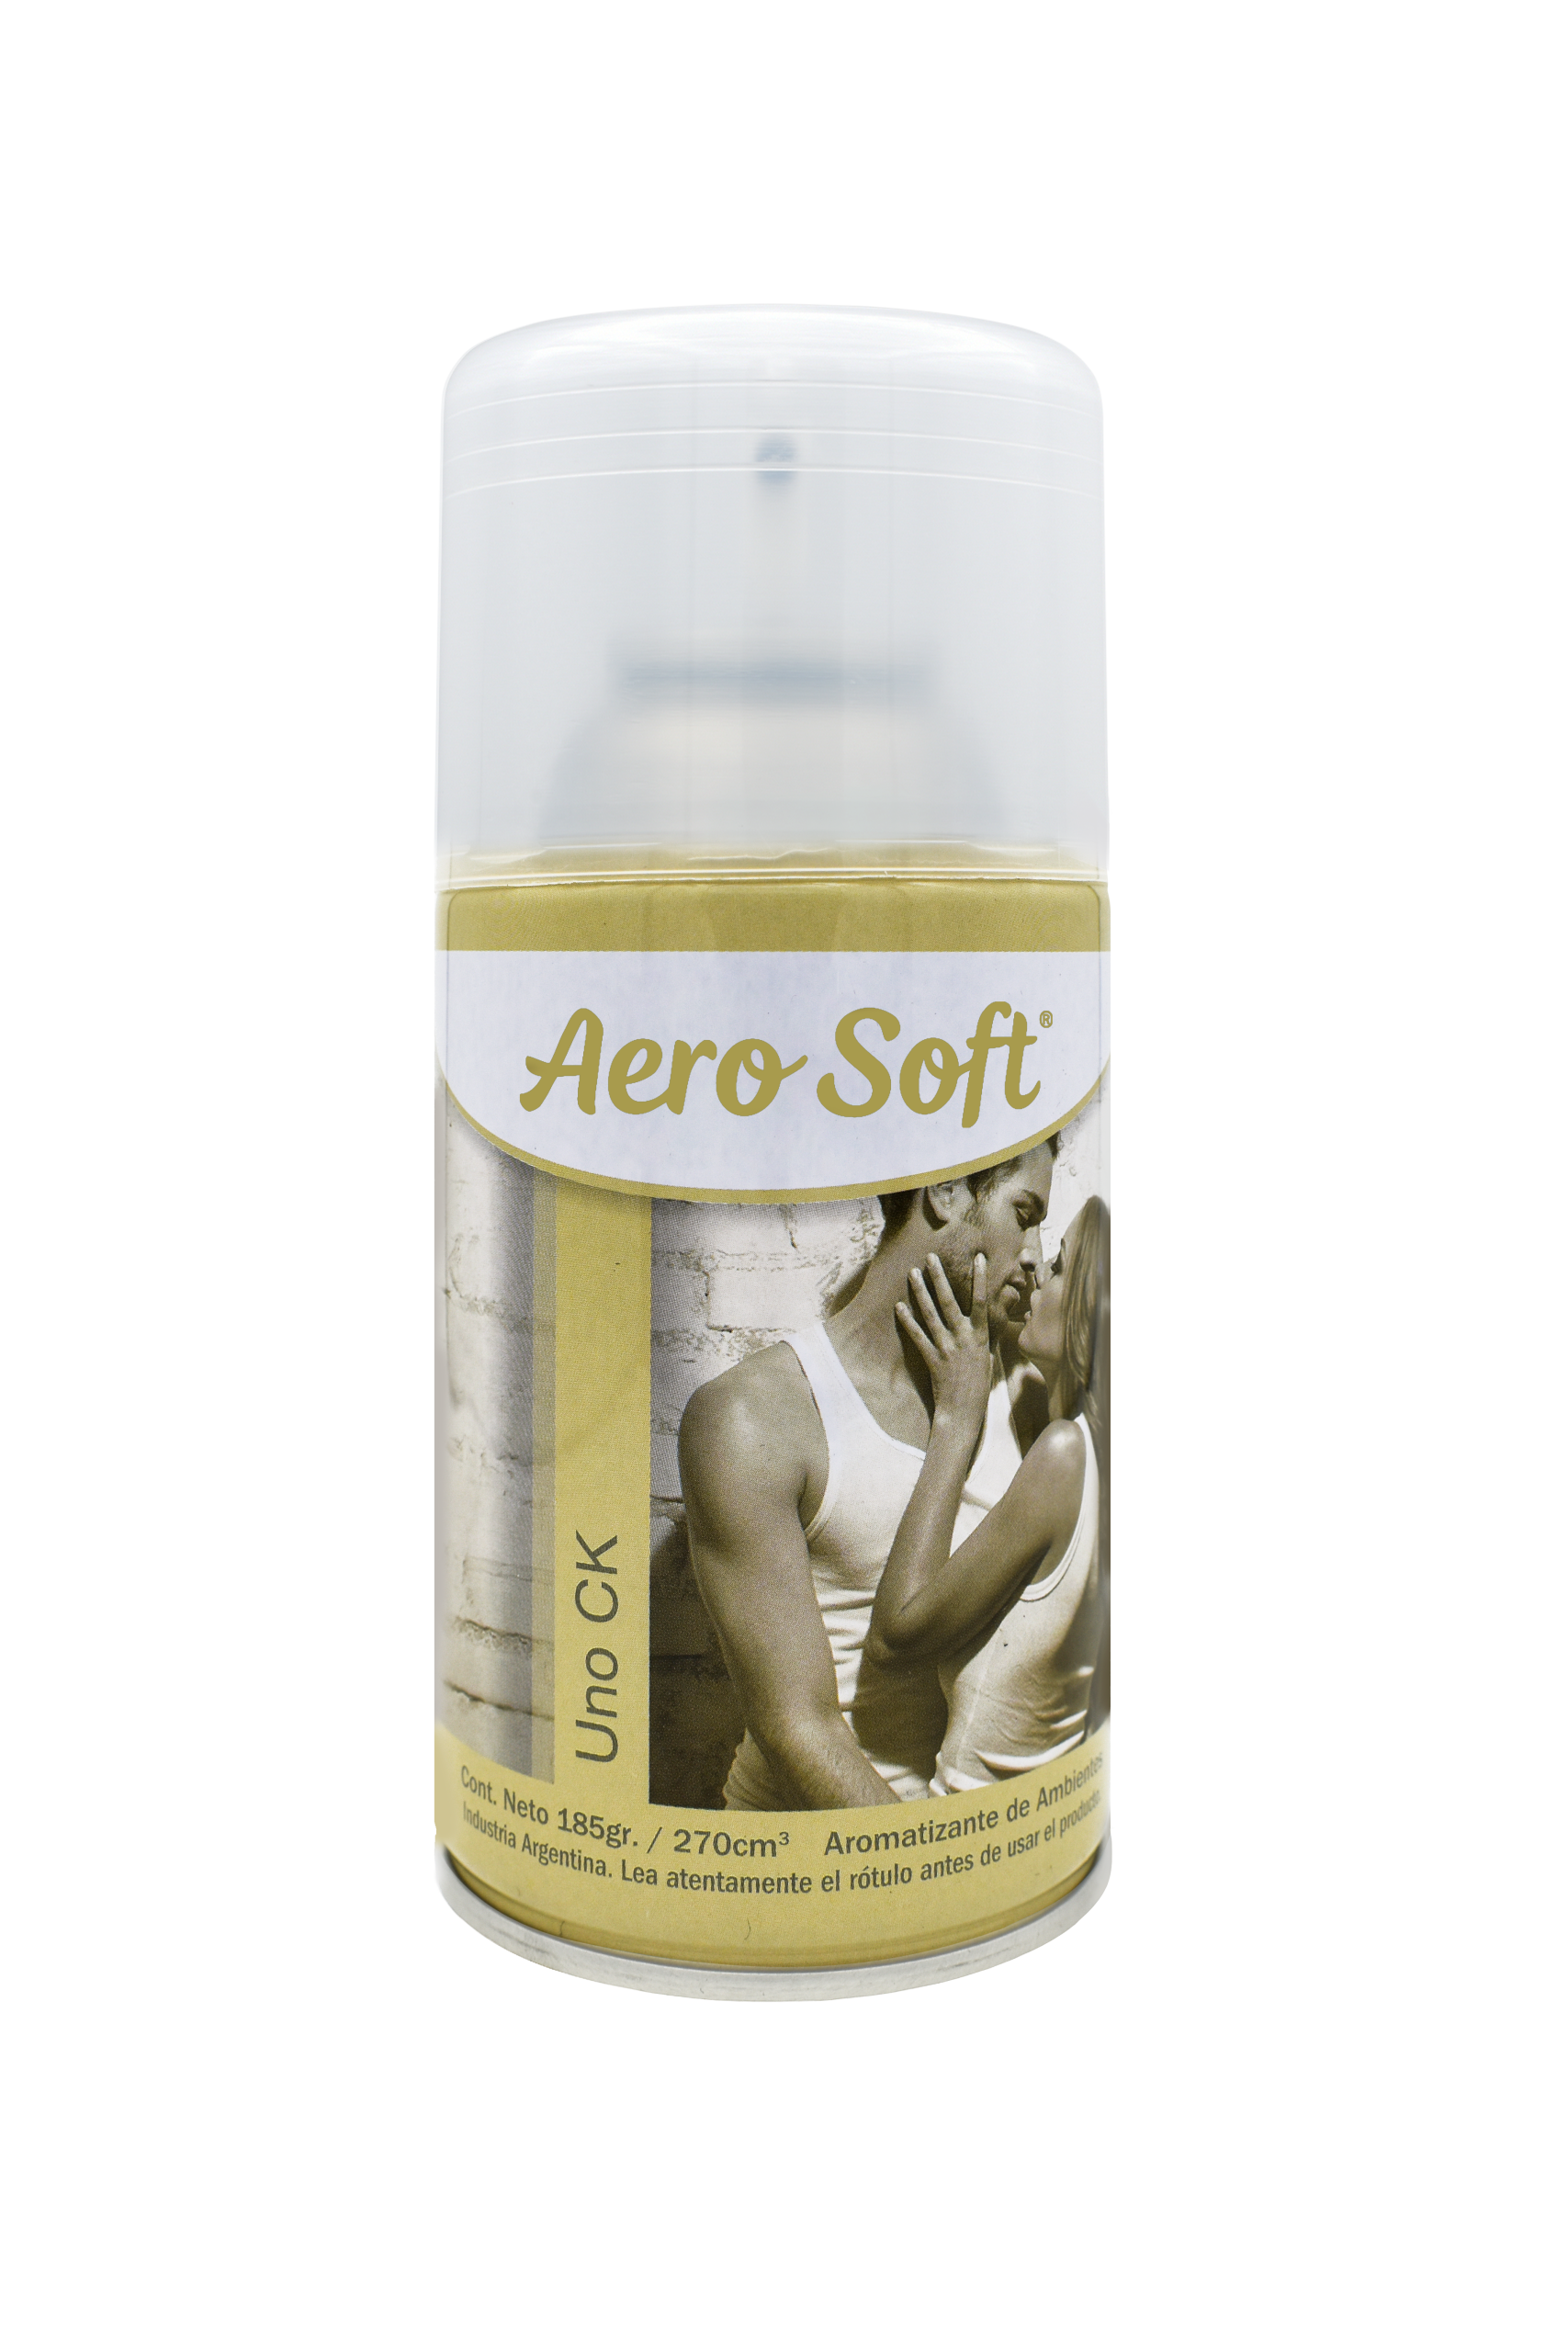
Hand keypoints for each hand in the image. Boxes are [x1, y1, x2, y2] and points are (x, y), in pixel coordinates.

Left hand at [896, 1252, 991, 1435]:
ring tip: (913, 1273)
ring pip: (931, 1314)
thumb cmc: (978, 1386)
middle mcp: (963, 1339)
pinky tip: (899, 1306)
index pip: (981, 1301)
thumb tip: (984, 1320)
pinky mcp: (931, 1359)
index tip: (978, 1258)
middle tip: (930, 1257)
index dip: (980, 1279)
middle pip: (950, 1301)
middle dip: (939, 1277)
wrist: (964, 1411)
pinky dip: (907, 1321)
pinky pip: (917, 1336)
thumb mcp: (987, 1358)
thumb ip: (983, 1337)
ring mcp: (946, 1348)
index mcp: (980, 1337)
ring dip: (921, 1292)